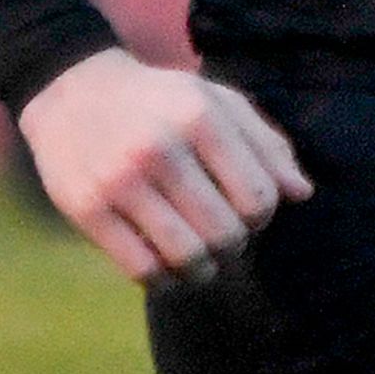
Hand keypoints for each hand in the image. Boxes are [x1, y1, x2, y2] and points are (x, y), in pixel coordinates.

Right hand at [20, 48, 310, 285]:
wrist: (72, 92)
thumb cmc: (161, 102)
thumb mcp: (217, 102)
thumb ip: (265, 144)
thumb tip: (302, 193)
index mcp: (201, 117)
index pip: (258, 197)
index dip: (262, 217)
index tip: (249, 214)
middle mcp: (161, 148)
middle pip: (225, 232)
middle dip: (234, 246)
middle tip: (225, 240)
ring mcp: (120, 180)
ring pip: (186, 256)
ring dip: (203, 271)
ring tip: (202, 264)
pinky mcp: (87, 209)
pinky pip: (141, 269)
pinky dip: (164, 281)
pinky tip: (167, 270)